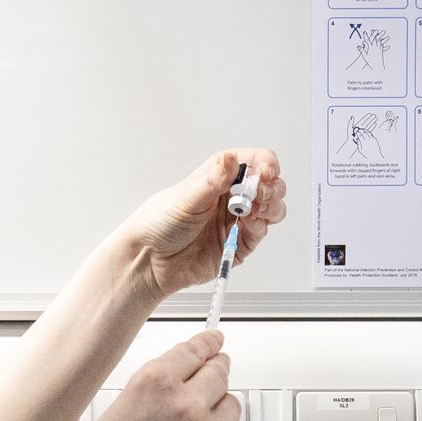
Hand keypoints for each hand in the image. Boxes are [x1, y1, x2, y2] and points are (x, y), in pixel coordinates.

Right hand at [47, 333, 237, 420]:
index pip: (194, 350)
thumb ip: (150, 395)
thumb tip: (172, 389)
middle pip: (219, 372)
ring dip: (219, 404)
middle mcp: (183, 405)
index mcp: (152, 383)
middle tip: (216, 369)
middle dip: (216, 370)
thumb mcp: (114, 414)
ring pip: (230, 405)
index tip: (214, 340)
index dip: (207, 343)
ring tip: (201, 415)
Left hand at [122, 149, 287, 299]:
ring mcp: (237, 220)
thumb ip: (212, 180)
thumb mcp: (184, 197)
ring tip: (254, 210)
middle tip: (259, 193)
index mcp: (219, 175)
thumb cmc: (158, 224)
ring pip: (272, 208)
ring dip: (271, 206)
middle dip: (271, 187)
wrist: (149, 261)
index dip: (265, 163)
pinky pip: (261, 232)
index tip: (266, 172)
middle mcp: (232, 196)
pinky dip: (261, 226)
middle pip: (269, 184)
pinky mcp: (240, 244)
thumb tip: (231, 160)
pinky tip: (249, 225)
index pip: (253, 161)